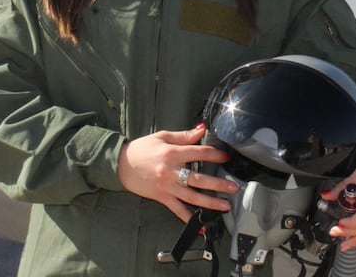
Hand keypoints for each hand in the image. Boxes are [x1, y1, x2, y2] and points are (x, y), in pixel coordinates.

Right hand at [117, 123, 237, 221]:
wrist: (121, 164)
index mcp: (173, 153)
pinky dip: (189, 218)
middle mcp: (171, 171)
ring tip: (225, 206)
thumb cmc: (142, 149)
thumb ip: (184, 135)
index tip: (227, 158)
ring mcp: (167, 186)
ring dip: (210, 202)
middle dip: (218, 184)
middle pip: (199, 179)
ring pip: (192, 197)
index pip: (200, 153)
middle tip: (234, 187)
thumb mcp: (163, 137)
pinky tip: (201, 226)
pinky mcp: (162, 197)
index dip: (216, 155)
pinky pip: (177, 210)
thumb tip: (203, 129)